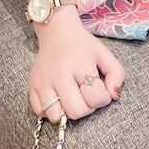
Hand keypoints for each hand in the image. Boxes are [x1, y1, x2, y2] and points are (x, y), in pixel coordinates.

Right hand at [28, 5, 124, 123]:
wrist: (56, 31)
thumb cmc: (83, 46)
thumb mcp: (105, 55)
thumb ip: (117, 75)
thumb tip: (113, 96)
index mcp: (81, 64)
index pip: (96, 98)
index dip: (103, 99)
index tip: (100, 90)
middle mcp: (60, 75)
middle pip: (76, 111)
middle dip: (86, 108)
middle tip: (86, 96)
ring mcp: (43, 82)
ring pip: (55, 116)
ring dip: (67, 111)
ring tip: (71, 98)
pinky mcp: (31, 87)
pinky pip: (40, 113)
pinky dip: (50, 110)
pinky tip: (58, 97)